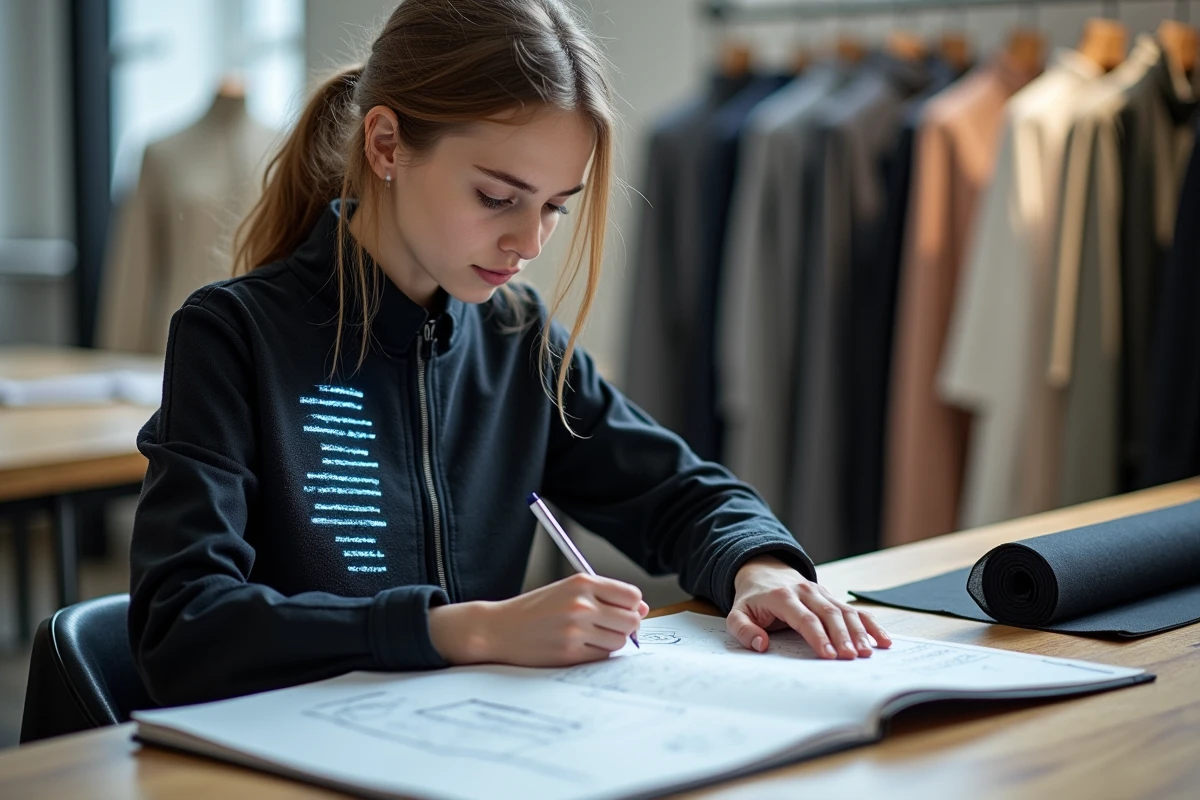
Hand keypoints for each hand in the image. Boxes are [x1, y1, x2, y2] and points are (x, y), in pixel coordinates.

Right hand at [428, 573, 648, 666]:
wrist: (499, 629)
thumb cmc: (535, 609)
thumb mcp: (567, 590)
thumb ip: (605, 595)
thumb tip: (642, 608)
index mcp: (582, 583)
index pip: (631, 595)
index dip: (633, 605)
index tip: (624, 610)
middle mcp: (581, 605)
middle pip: (631, 620)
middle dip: (627, 625)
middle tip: (610, 626)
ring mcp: (575, 631)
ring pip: (619, 641)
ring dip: (611, 641)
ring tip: (591, 636)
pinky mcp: (569, 654)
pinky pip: (602, 656)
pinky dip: (598, 653)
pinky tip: (581, 646)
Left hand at [728, 555, 891, 658]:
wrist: (763, 570)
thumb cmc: (752, 599)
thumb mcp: (737, 613)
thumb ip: (743, 630)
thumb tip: (761, 644)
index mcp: (782, 597)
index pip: (804, 618)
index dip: (818, 636)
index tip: (829, 655)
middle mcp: (805, 592)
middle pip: (829, 614)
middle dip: (843, 636)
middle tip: (853, 657)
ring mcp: (821, 593)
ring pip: (845, 610)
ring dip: (859, 631)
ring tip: (869, 652)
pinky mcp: (831, 597)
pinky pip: (854, 609)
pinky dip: (870, 623)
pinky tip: (883, 639)